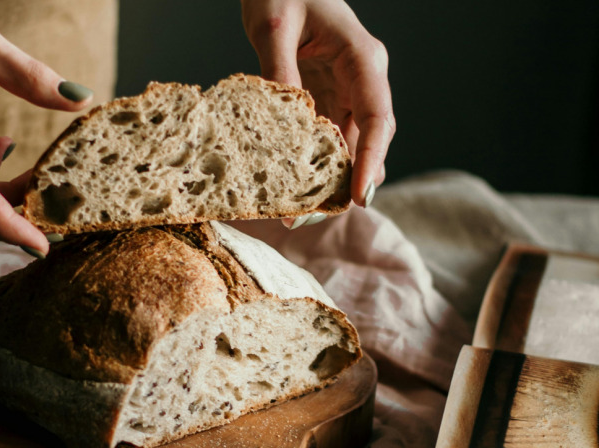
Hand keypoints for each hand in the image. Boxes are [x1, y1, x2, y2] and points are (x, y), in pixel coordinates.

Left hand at [241, 0, 394, 207]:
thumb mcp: (274, 26)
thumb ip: (280, 71)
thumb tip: (285, 123)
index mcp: (362, 58)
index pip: (378, 117)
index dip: (371, 160)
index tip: (359, 197)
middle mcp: (362, 80)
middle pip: (368, 141)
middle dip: (347, 183)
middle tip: (310, 216)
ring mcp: (346, 92)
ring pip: (349, 147)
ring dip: (329, 181)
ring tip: (297, 213)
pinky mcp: (327, 100)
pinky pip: (328, 140)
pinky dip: (314, 166)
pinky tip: (292, 188)